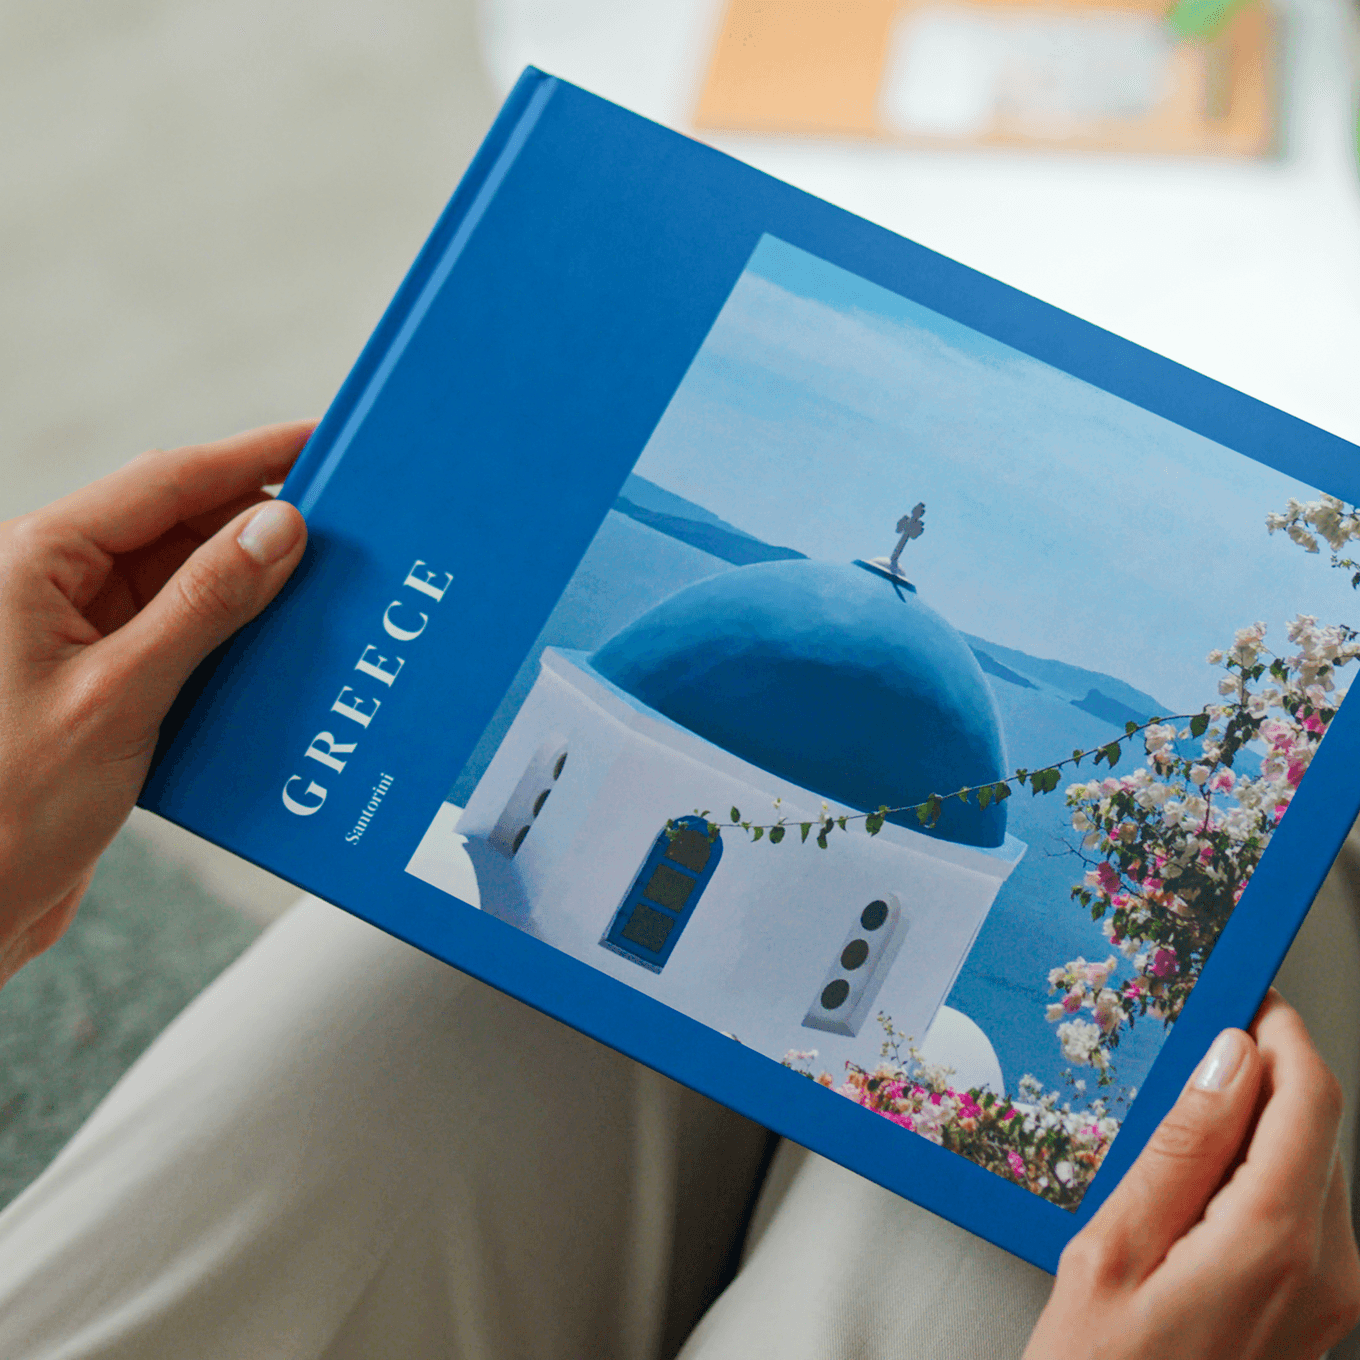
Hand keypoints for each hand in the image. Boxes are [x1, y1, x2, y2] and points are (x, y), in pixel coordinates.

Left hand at [0, 422, 311, 987]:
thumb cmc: (5, 807)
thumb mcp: (121, 694)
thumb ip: (204, 604)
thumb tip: (279, 528)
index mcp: (36, 561)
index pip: (163, 483)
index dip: (249, 456)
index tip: (320, 441)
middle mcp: (56, 587)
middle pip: (178, 527)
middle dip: (261, 526)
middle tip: (349, 526)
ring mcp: (80, 637)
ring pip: (186, 586)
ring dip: (253, 590)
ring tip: (331, 589)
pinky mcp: (104, 687)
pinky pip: (183, 641)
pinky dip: (234, 643)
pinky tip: (283, 653)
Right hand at [1025, 991, 1359, 1358]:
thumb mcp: (1116, 1245)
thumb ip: (1183, 1144)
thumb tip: (1226, 1060)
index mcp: (1276, 1241)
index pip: (1310, 1096)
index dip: (1281, 1032)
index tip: (1244, 996)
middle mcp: (1326, 1270)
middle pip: (1316, 1128)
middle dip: (1260, 1076)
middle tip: (1187, 1051)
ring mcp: (1328, 1300)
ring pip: (1310, 1169)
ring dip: (1254, 1128)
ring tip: (1174, 1127)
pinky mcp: (1315, 1316)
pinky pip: (1300, 1216)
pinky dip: (1254, 1179)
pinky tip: (1191, 1191)